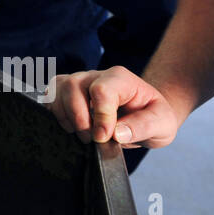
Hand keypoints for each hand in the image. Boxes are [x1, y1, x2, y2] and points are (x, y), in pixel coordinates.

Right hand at [46, 66, 182, 148]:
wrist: (145, 113)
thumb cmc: (153, 115)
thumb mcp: (163, 124)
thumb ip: (143, 126)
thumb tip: (117, 133)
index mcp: (121, 78)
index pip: (101, 91)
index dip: (100, 117)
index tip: (105, 137)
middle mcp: (96, 75)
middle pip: (73, 86)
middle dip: (79, 118)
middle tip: (93, 139)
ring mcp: (79, 81)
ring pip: (58, 89)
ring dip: (65, 116)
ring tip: (82, 134)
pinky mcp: (67, 91)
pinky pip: (50, 97)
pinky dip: (56, 114)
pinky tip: (71, 127)